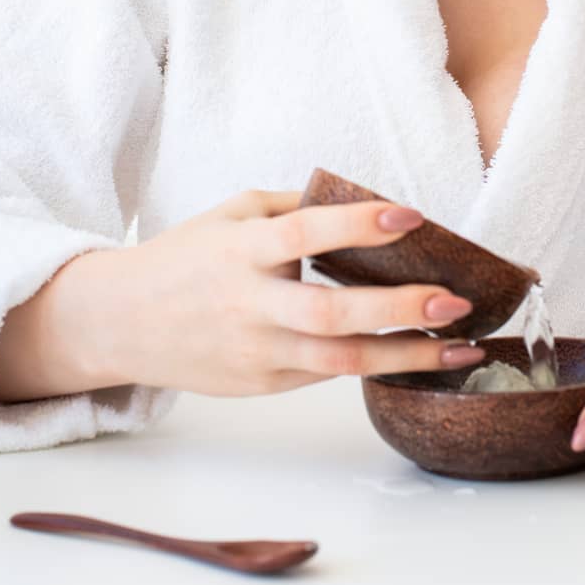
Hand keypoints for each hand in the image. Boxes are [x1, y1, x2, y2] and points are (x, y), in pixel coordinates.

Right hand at [94, 188, 487, 396]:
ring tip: (463, 348)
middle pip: (331, 314)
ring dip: (407, 356)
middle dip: (398, 310)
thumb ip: (294, 207)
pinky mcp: (264, 385)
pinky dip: (378, 367)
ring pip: (339, 363)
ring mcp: (257, 352)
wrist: (121, 323)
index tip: (410, 216)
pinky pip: (327, 377)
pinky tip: (423, 358)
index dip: (356, 225)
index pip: (303, 235)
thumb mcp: (231, 213)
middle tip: (455, 300)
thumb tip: (361, 199)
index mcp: (241, 251)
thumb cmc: (186, 258)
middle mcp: (250, 306)